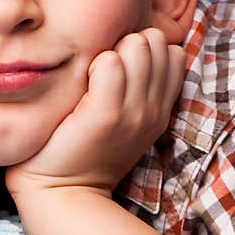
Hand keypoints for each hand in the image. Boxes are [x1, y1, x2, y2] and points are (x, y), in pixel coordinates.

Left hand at [5, 27, 185, 199]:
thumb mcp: (123, 120)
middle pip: (155, 41)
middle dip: (127, 42)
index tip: (119, 66)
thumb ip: (135, 87)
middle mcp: (153, 110)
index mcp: (160, 110)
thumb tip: (133, 42)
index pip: (173, 52)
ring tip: (91, 76)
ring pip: (137, 45)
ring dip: (110, 49)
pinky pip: (109, 63)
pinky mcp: (105, 115)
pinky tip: (81, 82)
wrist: (61, 194)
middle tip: (101, 70)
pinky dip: (93, 63)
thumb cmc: (81, 149)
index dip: (145, 48)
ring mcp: (133, 112)